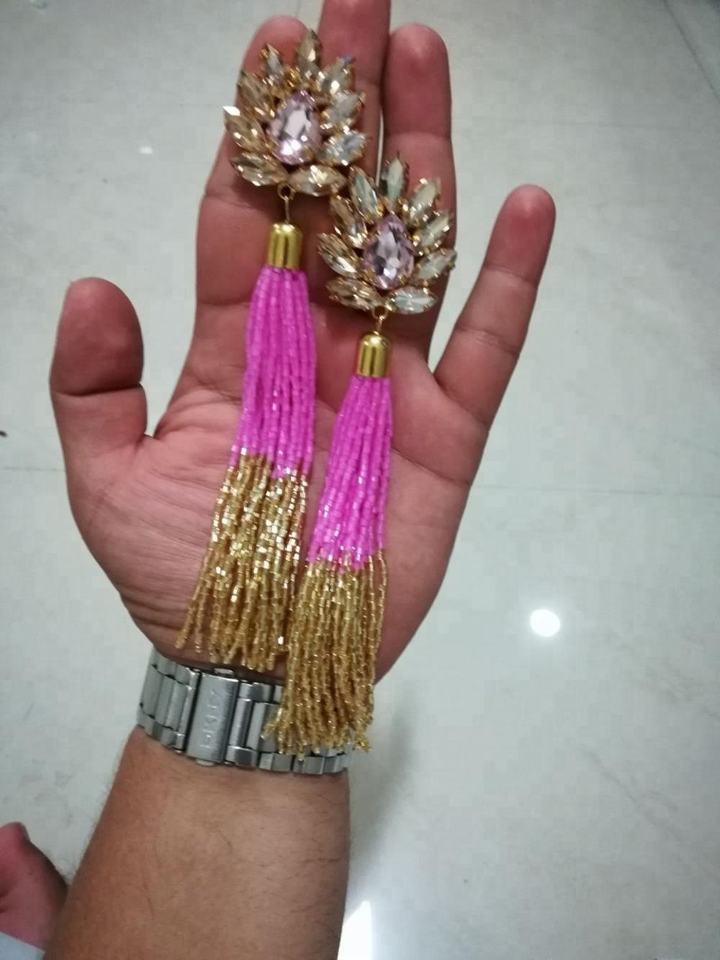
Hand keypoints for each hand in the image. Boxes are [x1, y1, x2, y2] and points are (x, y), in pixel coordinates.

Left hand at [50, 0, 554, 675]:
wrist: (259, 660)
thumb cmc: (182, 578)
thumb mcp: (109, 483)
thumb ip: (93, 386)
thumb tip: (94, 285)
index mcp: (238, 347)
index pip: (248, 219)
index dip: (257, 136)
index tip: (270, 47)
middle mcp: (317, 345)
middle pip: (337, 210)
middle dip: (347, 112)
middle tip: (361, 9)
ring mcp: (388, 382)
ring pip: (412, 253)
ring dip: (423, 160)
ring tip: (427, 62)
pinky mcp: (447, 432)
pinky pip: (487, 347)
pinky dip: (509, 282)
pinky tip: (522, 205)